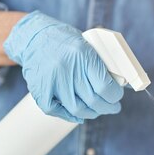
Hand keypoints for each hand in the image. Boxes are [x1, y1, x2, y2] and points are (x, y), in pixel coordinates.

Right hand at [4, 11, 123, 122]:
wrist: (34, 37)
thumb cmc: (64, 40)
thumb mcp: (87, 45)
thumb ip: (100, 65)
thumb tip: (119, 84)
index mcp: (83, 54)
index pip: (105, 86)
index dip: (115, 96)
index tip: (117, 96)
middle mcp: (67, 68)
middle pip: (93, 100)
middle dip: (108, 107)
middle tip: (113, 107)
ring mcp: (53, 81)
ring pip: (77, 109)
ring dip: (91, 113)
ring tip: (98, 110)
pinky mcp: (40, 90)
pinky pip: (56, 111)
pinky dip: (69, 116)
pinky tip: (78, 115)